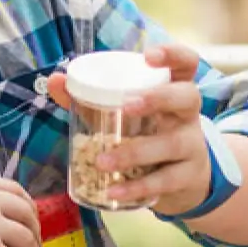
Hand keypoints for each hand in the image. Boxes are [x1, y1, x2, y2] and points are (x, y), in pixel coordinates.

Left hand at [47, 45, 210, 215]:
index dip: (173, 55)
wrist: (184, 180)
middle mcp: (188, 114)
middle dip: (159, 98)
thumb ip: (89, 96)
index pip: (186, 62)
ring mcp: (192, 146)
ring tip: (103, 161)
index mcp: (174, 89)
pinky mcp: (188, 177)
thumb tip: (55, 80)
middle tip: (126, 105)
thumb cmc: (147, 134)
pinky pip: (164, 181)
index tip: (149, 56)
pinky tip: (113, 191)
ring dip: (135, 151)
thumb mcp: (124, 113)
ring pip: (172, 144)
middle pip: (188, 97)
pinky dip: (136, 188)